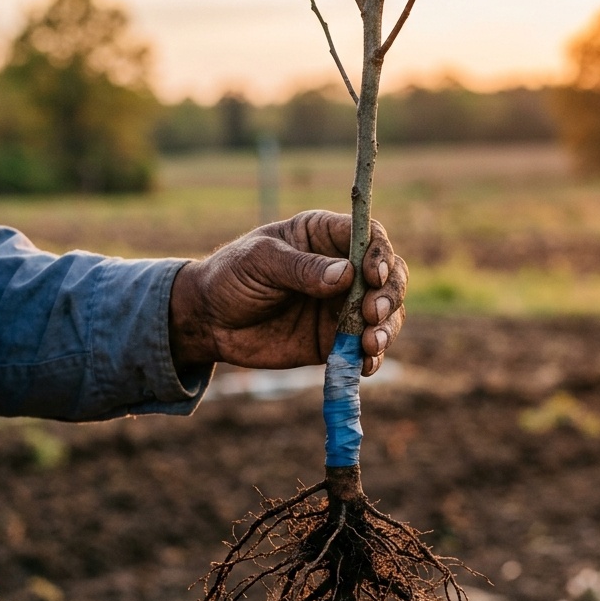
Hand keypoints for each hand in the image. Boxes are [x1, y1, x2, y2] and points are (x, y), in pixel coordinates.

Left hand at [168, 210, 406, 376]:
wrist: (209, 322)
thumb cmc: (231, 277)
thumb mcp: (260, 262)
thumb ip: (302, 269)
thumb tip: (345, 276)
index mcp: (324, 236)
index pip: (370, 236)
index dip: (379, 255)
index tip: (371, 276)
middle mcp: (342, 269)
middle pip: (390, 276)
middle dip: (389, 295)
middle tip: (371, 314)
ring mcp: (342, 306)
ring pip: (386, 314)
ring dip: (387, 329)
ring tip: (370, 344)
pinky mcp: (335, 340)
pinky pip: (365, 349)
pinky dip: (371, 358)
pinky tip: (364, 364)